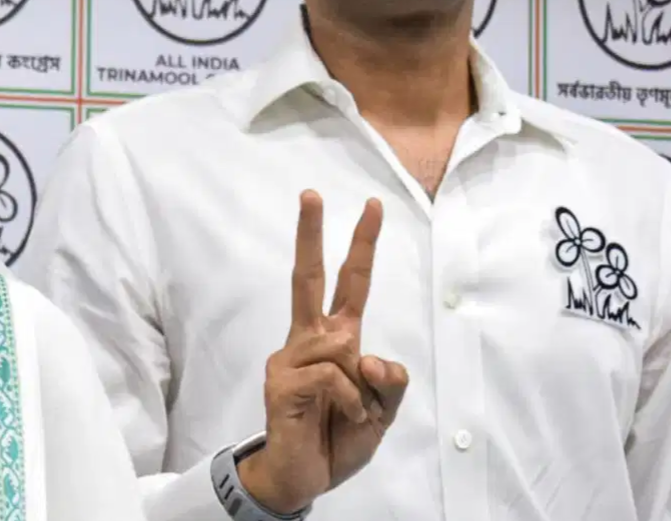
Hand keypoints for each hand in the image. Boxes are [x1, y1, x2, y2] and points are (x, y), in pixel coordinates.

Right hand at [237, 190, 409, 513]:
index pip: (349, 284)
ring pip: (342, 349)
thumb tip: (369, 357)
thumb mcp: (382, 412)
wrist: (301, 477)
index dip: (361, 246)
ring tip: (347, 417)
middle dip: (309, 233)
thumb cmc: (337, 438)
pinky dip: (350, 405)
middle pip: (307, 277)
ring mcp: (290, 358)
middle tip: (310, 192)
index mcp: (335, 340)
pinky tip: (337, 420)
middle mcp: (309, 340)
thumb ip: (389, 382)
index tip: (371, 206)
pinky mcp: (281, 381)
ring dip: (361, 392)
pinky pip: (334, 379)